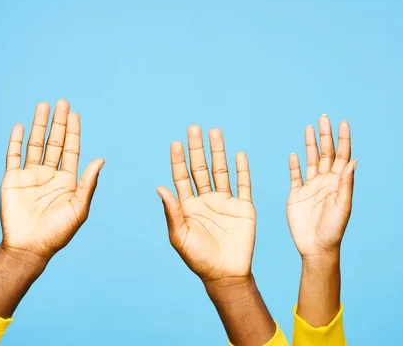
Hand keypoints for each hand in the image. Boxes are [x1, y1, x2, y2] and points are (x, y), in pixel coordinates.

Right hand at [0, 100, 104, 265]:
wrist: (30, 248)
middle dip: (59, 123)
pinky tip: (21, 126)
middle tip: (62, 102)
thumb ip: (88, 183)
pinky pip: (14, 156)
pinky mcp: (12, 180)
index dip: (73, 132)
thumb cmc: (58, 232)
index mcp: (68, 180)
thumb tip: (101, 159)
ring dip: (39, 126)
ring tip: (43, 106)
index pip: (72, 150)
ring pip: (36, 145)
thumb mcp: (79, 208)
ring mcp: (31, 176)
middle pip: (55, 142)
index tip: (75, 114)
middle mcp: (50, 175)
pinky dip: (17, 141)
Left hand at [157, 125, 255, 283]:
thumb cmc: (199, 259)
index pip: (182, 177)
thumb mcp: (179, 236)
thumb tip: (159, 187)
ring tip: (215, 132)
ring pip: (221, 171)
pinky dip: (242, 169)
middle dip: (197, 148)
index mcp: (188, 206)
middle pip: (200, 168)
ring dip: (218, 152)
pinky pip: (243, 184)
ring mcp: (225, 202)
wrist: (225, 274)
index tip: (175, 143)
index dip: (178, 160)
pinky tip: (239, 154)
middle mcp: (206, 199)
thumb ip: (172, 212)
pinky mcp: (243, 207)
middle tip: (193, 128)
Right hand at [287, 115, 356, 257]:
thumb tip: (354, 160)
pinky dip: (294, 165)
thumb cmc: (333, 230)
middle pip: (326, 153)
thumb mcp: (343, 206)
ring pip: (311, 160)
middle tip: (323, 118)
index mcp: (338, 183)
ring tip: (309, 128)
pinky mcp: (296, 195)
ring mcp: (310, 187)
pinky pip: (295, 176)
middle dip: (325, 136)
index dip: (343, 139)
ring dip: (310, 145)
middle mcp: (325, 181)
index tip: (343, 123)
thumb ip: (346, 183)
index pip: (342, 156)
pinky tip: (294, 155)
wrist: (316, 248)